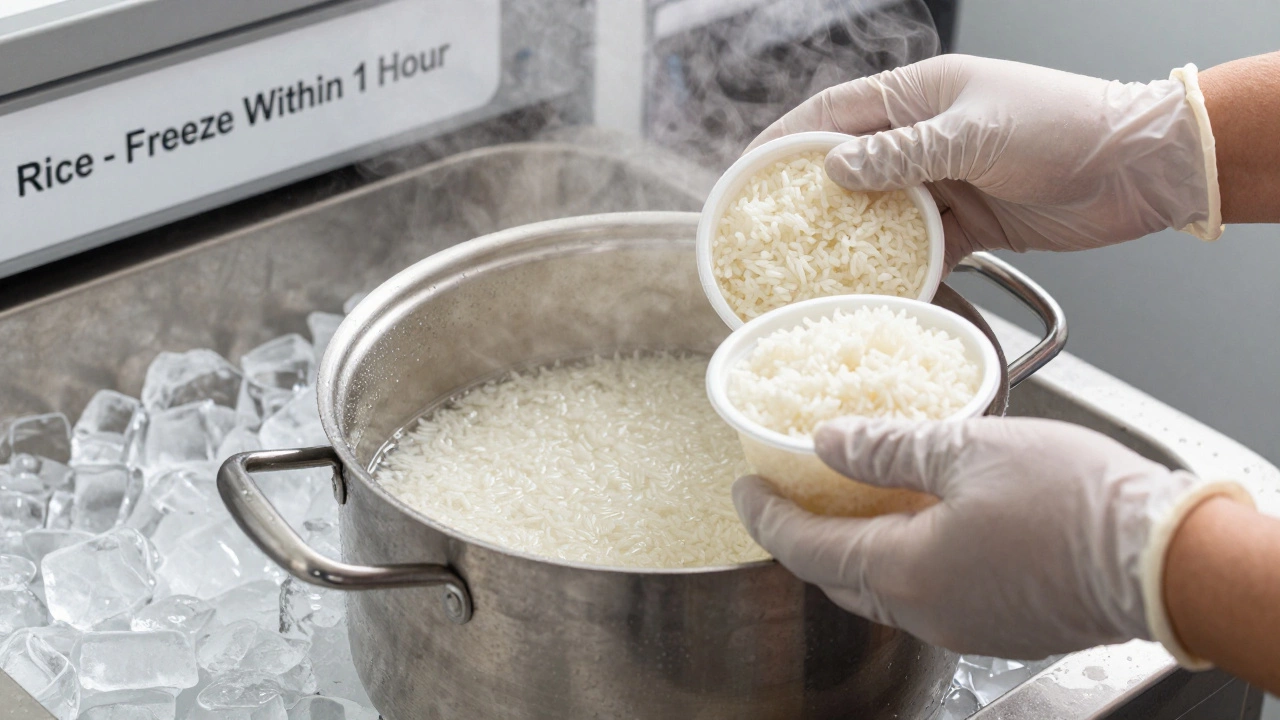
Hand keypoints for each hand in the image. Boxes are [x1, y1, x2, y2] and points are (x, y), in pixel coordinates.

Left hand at [732, 417, 1250, 661]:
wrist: (1165, 560)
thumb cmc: (1075, 503)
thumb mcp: (967, 450)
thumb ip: (887, 447)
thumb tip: (829, 440)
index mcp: (903, 571)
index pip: (804, 548)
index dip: (765, 517)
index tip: (744, 488)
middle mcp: (923, 611)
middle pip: (835, 575)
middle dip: (802, 535)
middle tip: (787, 491)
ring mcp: (961, 624)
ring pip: (879, 588)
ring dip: (852, 546)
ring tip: (847, 497)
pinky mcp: (996, 624)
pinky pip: (924, 595)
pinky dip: (899, 559)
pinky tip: (914, 520)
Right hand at [747, 55, 1221, 266]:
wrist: (1140, 167)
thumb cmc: (1065, 126)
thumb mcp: (975, 133)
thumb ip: (902, 154)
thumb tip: (834, 169)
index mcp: (920, 96)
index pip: (834, 113)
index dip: (785, 141)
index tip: (746, 171)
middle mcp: (926, 136)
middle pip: (849, 167)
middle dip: (807, 198)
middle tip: (765, 233)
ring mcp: (947, 181)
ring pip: (880, 213)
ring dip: (850, 240)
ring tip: (808, 270)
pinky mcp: (971, 223)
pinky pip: (920, 248)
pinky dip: (900, 268)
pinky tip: (874, 288)